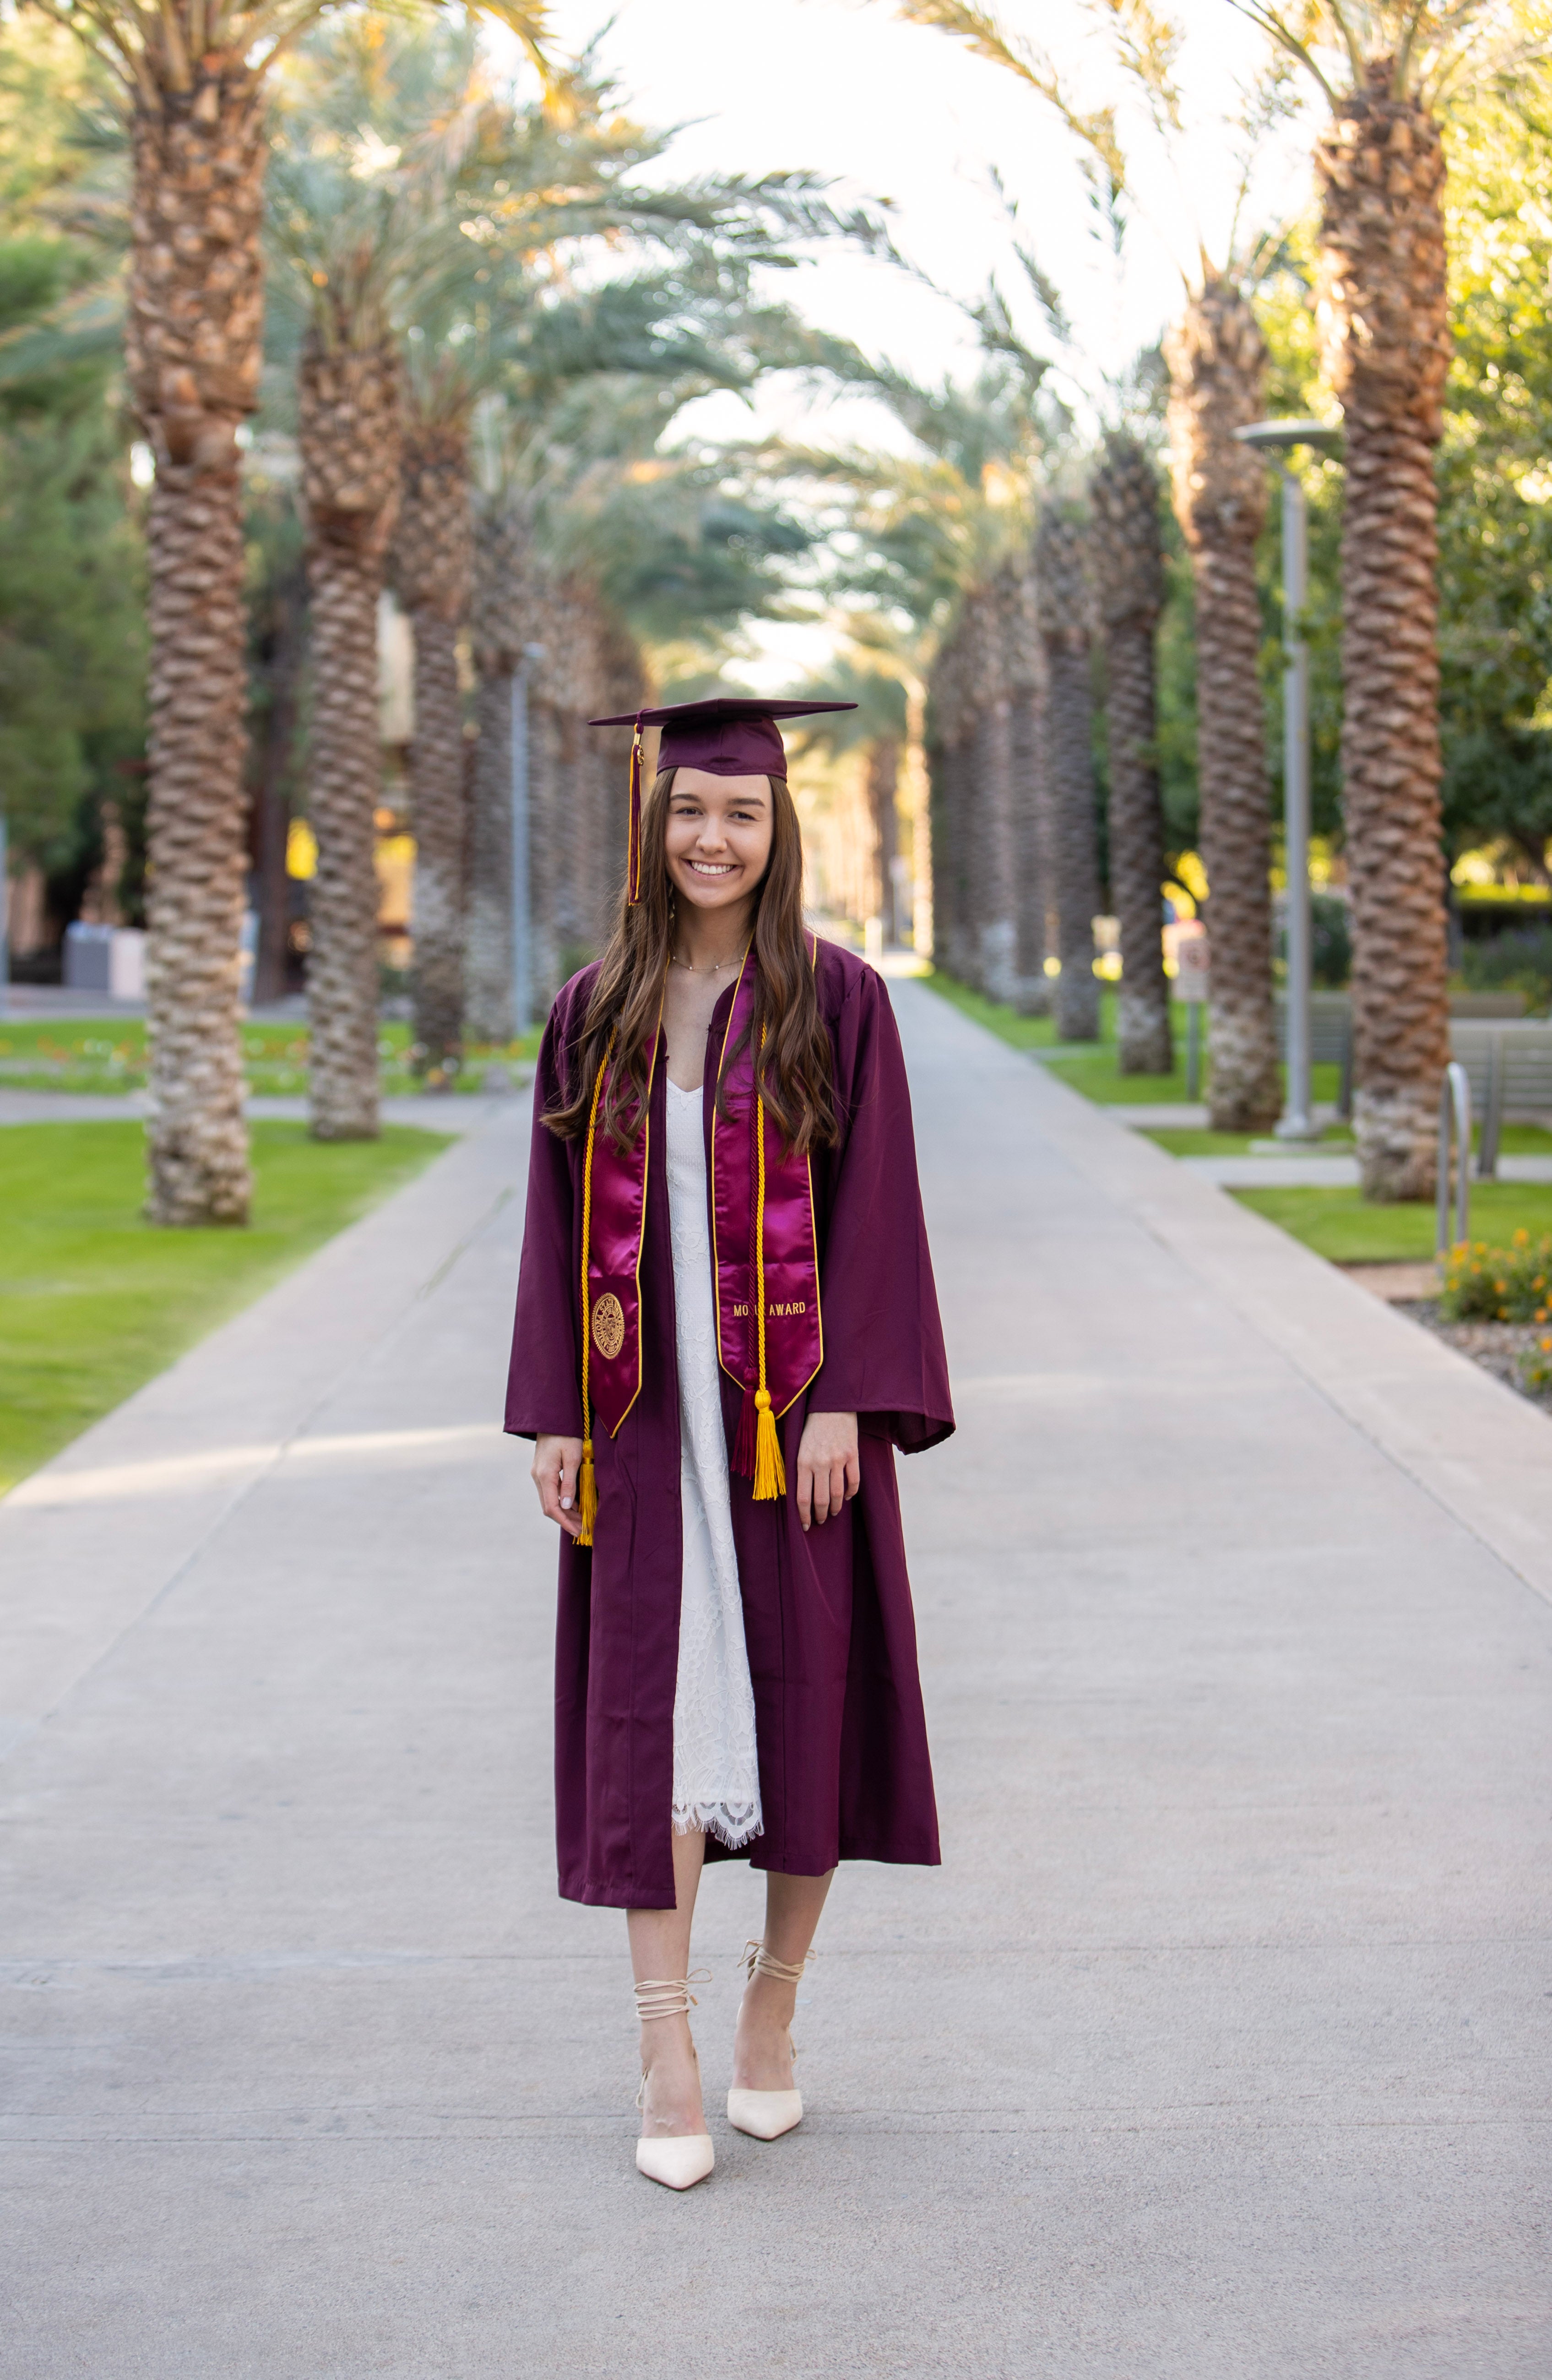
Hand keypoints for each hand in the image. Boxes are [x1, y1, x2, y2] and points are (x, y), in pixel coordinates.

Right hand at [533, 1433, 584, 1537]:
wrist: (553, 1417)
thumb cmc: (566, 1434)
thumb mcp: (573, 1457)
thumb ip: (569, 1483)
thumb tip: (567, 1506)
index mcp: (544, 1475)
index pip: (552, 1508)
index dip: (565, 1522)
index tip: (579, 1531)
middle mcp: (538, 1477)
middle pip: (549, 1507)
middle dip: (567, 1520)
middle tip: (585, 1529)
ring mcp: (538, 1474)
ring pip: (549, 1500)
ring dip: (565, 1512)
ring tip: (583, 1520)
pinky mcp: (542, 1471)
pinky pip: (551, 1492)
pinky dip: (563, 1501)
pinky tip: (576, 1505)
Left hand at [795, 1411, 858, 1531]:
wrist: (831, 1406)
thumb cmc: (811, 1428)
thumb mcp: (798, 1448)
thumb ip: (799, 1469)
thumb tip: (801, 1494)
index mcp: (803, 1462)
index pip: (802, 1497)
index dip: (804, 1515)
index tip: (806, 1525)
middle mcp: (820, 1463)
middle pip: (821, 1500)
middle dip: (820, 1515)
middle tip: (820, 1520)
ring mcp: (838, 1459)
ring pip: (838, 1494)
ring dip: (835, 1507)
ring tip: (832, 1512)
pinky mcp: (852, 1455)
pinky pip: (854, 1481)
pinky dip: (851, 1493)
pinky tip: (847, 1497)